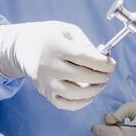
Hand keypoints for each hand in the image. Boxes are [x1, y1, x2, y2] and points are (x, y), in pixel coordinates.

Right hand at [0, 22, 116, 110]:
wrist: (24, 48)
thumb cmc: (49, 37)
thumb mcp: (67, 31)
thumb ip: (86, 43)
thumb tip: (102, 59)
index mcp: (57, 47)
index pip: (85, 58)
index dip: (103, 63)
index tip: (112, 64)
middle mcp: (50, 67)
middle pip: (84, 76)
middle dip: (102, 76)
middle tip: (109, 73)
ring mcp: (47, 83)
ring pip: (77, 94)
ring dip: (95, 90)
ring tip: (101, 83)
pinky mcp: (46, 93)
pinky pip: (67, 105)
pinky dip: (82, 103)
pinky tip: (90, 95)